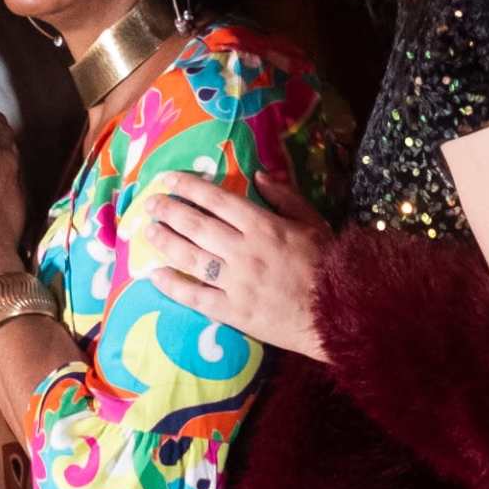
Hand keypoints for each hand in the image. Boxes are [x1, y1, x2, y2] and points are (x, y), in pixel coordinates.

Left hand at [132, 170, 329, 359]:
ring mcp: (235, 282)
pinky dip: (172, 286)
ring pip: (190, 257)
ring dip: (166, 241)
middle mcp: (243, 250)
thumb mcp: (312, 221)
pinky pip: (195, 296)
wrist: (339, 313)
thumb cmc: (328, 264)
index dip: (188, 187)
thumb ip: (285, 196)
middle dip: (169, 211)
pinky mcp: (233, 311)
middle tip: (150, 204)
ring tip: (149, 231)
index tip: (168, 180)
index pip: (216, 200)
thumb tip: (259, 175)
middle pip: (196, 225)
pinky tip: (155, 275)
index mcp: (262, 225)